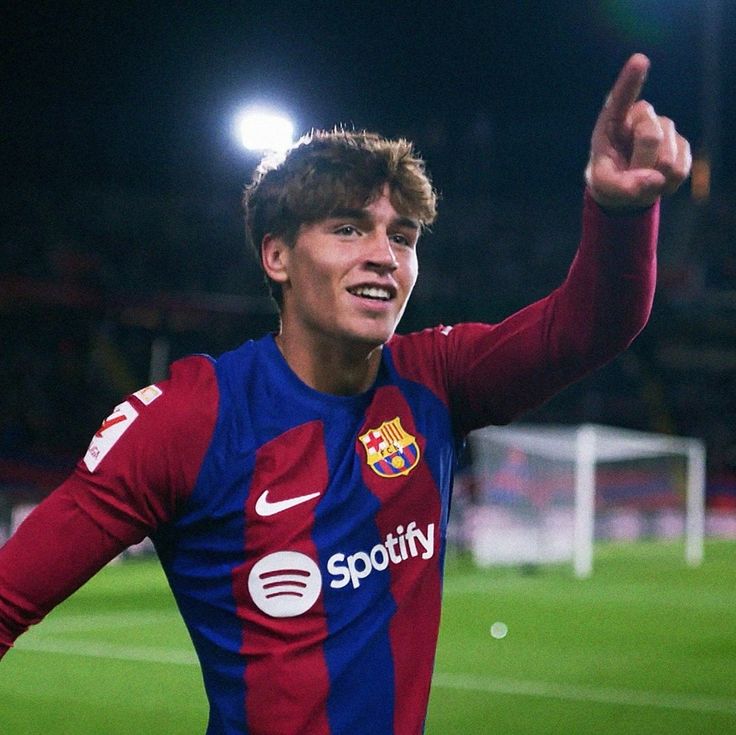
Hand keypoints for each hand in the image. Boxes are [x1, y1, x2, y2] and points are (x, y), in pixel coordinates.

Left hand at [585, 53, 691, 209]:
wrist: (628, 189)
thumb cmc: (609, 180)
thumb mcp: (603, 187)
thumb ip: (620, 187)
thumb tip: (653, 180)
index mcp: (613, 122)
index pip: (620, 99)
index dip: (631, 80)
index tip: (639, 60)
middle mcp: (640, 118)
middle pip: (650, 136)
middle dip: (640, 163)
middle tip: (628, 176)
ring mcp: (664, 128)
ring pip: (667, 157)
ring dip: (653, 177)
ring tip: (640, 178)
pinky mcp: (681, 144)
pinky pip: (680, 168)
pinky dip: (667, 184)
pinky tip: (656, 181)